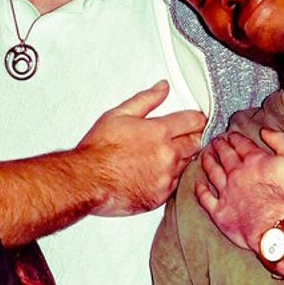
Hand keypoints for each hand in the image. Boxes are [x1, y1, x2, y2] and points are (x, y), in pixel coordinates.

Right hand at [79, 82, 205, 215]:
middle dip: (192, 138)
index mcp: (159, 132)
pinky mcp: (161, 197)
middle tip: (179, 137)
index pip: (195, 121)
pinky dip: (169, 178)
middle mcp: (168, 156)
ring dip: (181, 159)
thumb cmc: (98, 150)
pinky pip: (175, 184)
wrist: (86, 181)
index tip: (194, 120)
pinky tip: (154, 173)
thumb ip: (146, 99)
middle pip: (197, 143)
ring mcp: (166, 178)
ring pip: (188, 165)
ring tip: (160, 156)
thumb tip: (163, 87)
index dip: (196, 119)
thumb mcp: (119, 114)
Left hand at [197, 121, 283, 254]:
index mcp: (254, 160)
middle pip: (224, 155)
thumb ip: (281, 141)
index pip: (241, 144)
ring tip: (205, 155)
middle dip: (219, 146)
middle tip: (214, 141)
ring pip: (212, 172)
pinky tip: (198, 184)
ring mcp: (226, 192)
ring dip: (207, 161)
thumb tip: (265, 130)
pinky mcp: (220, 212)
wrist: (279, 228)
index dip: (235, 138)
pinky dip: (200, 190)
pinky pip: (205, 198)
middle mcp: (237, 173)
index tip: (231, 135)